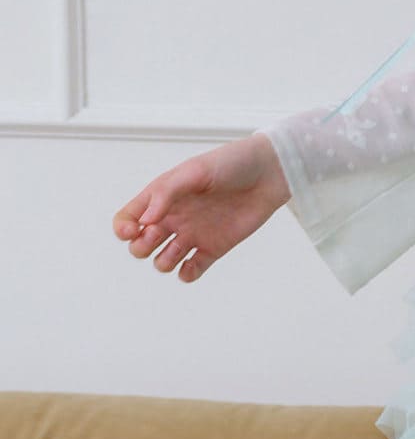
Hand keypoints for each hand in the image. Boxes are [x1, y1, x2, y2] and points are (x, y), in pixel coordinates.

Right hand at [112, 133, 291, 283]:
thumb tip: (145, 221)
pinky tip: (192, 264)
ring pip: (163, 261)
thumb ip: (166, 193)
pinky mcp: (213, 248)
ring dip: (163, 261)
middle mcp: (174, 217)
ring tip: (180, 247)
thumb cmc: (231, 164)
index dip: (122, 229)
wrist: (269, 173)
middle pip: (140, 245)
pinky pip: (191, 270)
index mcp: (162, 197)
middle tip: (158, 234)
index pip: (127, 218)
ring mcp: (192, 234)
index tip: (132, 230)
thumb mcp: (194, 171)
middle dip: (141, 247)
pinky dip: (187, 274)